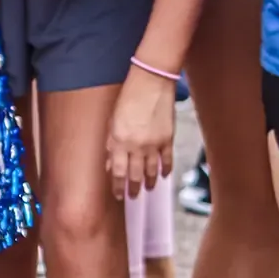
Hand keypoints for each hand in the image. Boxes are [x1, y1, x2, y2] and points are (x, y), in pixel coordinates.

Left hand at [105, 64, 175, 197]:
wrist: (151, 81)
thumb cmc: (129, 97)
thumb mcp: (113, 120)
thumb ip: (111, 144)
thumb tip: (110, 164)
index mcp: (120, 140)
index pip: (118, 172)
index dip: (117, 187)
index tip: (118, 195)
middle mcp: (137, 145)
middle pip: (135, 175)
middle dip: (133, 189)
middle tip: (133, 196)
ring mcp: (154, 143)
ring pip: (152, 171)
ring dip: (150, 182)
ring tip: (149, 188)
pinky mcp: (168, 138)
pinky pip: (167, 160)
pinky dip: (166, 170)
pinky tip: (164, 175)